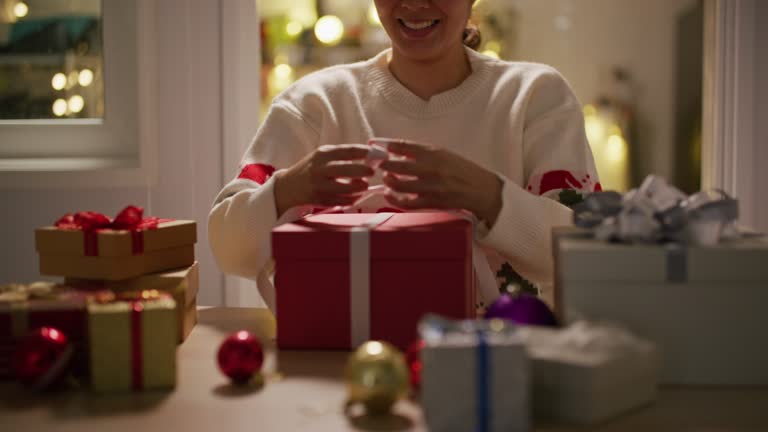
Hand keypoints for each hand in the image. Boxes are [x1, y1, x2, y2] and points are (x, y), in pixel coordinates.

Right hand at [274, 144, 374, 216]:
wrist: (288, 187)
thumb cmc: (311, 169)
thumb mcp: (322, 156)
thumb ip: (342, 155)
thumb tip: (369, 154)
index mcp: (322, 154)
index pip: (348, 151)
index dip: (365, 152)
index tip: (378, 154)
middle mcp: (320, 169)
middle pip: (348, 169)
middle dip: (364, 171)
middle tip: (372, 172)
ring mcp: (320, 186)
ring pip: (347, 189)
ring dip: (360, 188)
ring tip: (363, 185)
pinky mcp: (321, 201)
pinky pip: (343, 201)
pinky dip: (353, 199)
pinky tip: (355, 195)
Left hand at [379, 140, 502, 225]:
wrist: (482, 190)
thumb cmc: (463, 171)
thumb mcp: (445, 155)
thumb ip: (423, 154)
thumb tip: (400, 153)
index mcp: (435, 153)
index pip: (406, 146)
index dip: (388, 145)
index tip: (376, 144)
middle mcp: (432, 169)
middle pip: (398, 166)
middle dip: (384, 165)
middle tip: (378, 164)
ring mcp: (432, 187)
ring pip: (400, 186)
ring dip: (389, 182)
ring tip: (387, 179)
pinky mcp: (432, 203)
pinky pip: (408, 203)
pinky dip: (395, 199)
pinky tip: (390, 195)